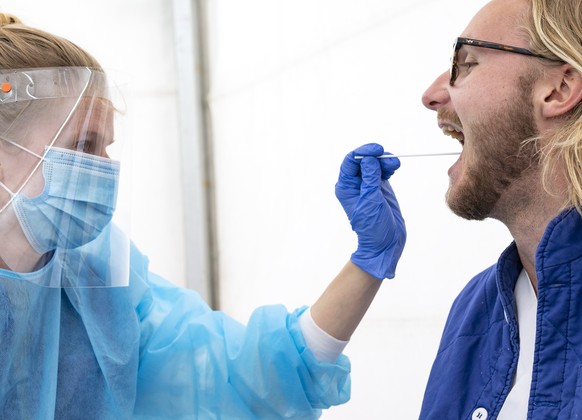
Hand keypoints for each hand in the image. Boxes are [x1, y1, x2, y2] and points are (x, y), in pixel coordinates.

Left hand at [335, 143, 405, 278]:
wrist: (385, 243)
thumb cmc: (373, 226)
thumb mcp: (371, 200)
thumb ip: (369, 178)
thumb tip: (368, 159)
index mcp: (346, 187)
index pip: (350, 161)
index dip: (364, 152)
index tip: (378, 150)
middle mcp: (355, 184)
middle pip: (364, 160)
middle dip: (377, 156)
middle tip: (390, 159)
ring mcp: (368, 185)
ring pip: (374, 164)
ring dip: (385, 161)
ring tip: (396, 165)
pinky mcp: (380, 187)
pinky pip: (383, 171)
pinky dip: (389, 167)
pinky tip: (394, 168)